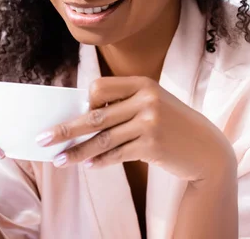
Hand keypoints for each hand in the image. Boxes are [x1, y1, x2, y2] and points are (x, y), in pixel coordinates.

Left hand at [36, 76, 235, 182]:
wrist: (207, 149)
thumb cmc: (174, 125)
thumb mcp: (153, 104)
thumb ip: (124, 105)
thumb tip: (82, 117)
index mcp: (143, 84)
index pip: (99, 87)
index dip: (86, 102)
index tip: (78, 115)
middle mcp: (146, 100)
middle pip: (95, 115)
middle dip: (66, 129)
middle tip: (43, 140)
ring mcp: (150, 123)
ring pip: (102, 139)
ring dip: (77, 152)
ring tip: (59, 160)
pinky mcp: (152, 146)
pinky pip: (116, 155)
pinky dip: (100, 162)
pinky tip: (88, 165)